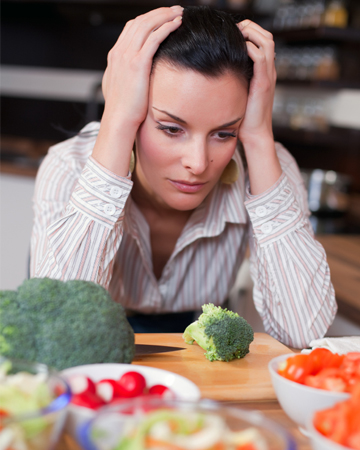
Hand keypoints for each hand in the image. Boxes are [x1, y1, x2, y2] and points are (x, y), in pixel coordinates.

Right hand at [102, 6, 182, 125]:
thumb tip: (131, 76)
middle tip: (174, 10)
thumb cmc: (122, 110)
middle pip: (140, 22)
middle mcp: (120, 52)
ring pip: (147, 25)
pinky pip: (154, 38)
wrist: (118, 120)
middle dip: (158, 13)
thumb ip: (124, 76)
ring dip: (164, 16)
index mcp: (115, 56)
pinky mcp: (138, 64)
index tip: (162, 18)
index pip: (132, 28)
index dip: (148, 19)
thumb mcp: (119, 88)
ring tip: (178, 12)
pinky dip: (166, 27)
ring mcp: (127, 57)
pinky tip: (176, 24)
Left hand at [237, 20, 275, 143]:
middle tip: (233, 28)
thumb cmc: (243, 118)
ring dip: (251, 33)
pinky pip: (260, 58)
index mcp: (264, 72)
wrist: (254, 135)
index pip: (263, 42)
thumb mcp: (237, 94)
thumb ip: (232, 81)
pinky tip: (237, 49)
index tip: (233, 32)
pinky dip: (250, 48)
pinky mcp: (263, 83)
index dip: (250, 32)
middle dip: (250, 27)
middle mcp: (269, 71)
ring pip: (266, 42)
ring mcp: (268, 76)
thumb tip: (214, 73)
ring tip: (236, 34)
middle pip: (267, 37)